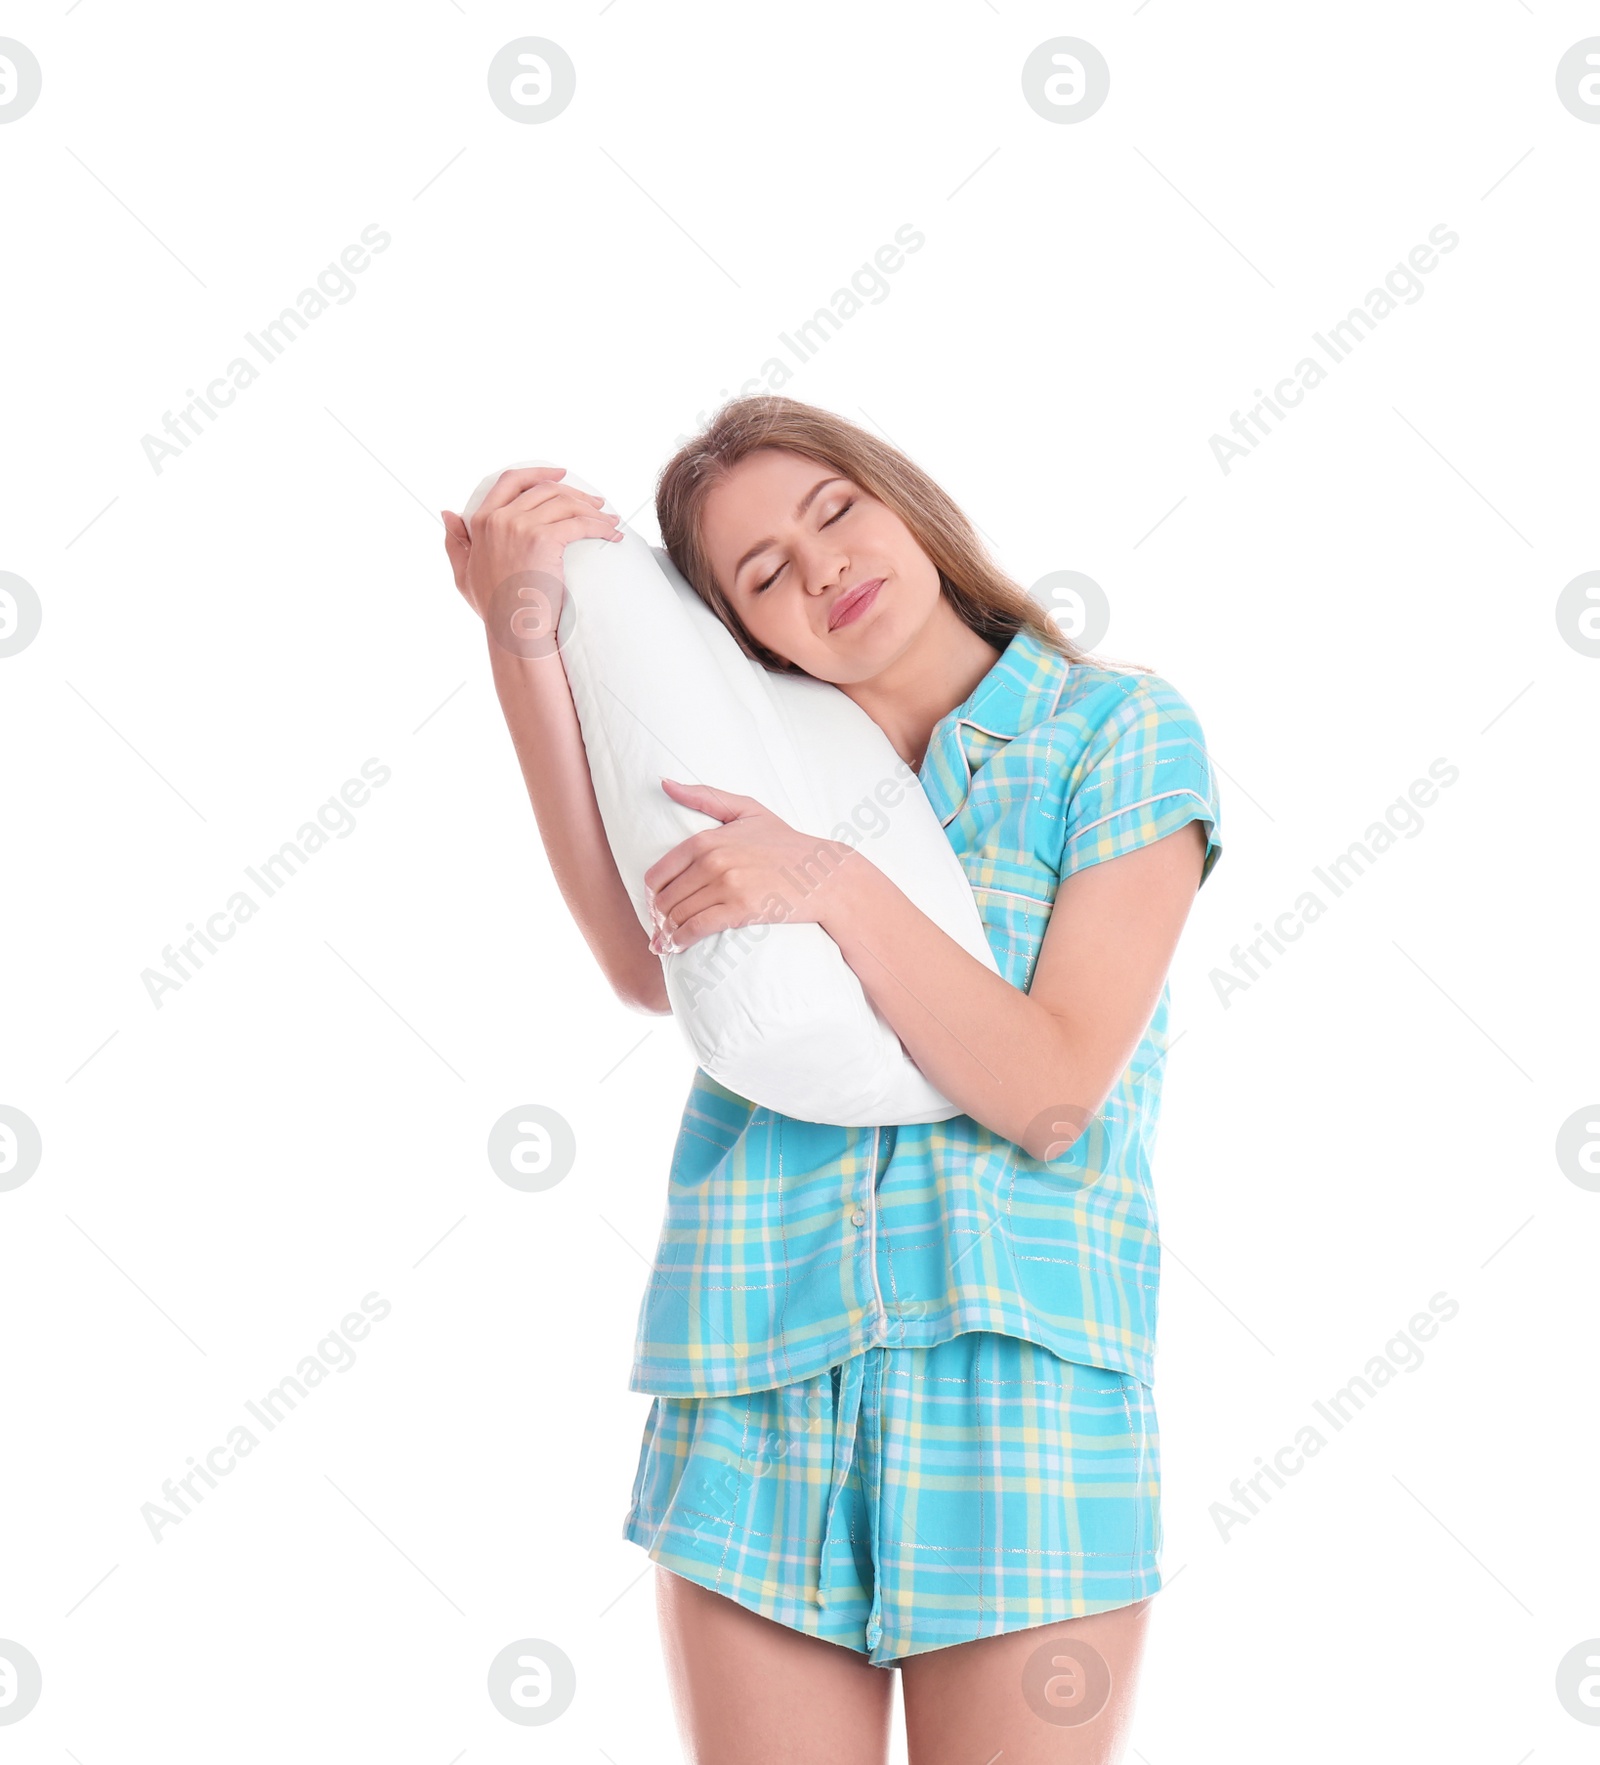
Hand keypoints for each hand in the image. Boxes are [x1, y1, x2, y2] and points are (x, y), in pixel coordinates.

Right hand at [439, 465, 622, 656]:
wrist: (513, 631)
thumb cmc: (493, 610)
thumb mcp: (463, 573)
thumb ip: (455, 541)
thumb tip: (447, 513)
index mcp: (481, 521)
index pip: (511, 480)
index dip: (538, 472)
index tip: (561, 473)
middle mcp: (500, 518)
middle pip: (544, 489)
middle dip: (575, 493)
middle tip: (597, 504)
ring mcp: (520, 526)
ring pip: (565, 503)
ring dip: (592, 510)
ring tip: (609, 521)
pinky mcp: (543, 539)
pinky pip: (580, 523)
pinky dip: (600, 527)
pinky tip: (613, 536)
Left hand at [642, 779, 859, 952]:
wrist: (822, 874)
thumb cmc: (785, 843)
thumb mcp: (746, 810)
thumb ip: (704, 797)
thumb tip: (664, 783)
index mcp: (707, 839)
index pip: (659, 873)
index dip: (651, 895)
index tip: (655, 907)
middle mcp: (713, 861)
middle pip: (665, 899)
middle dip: (658, 919)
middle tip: (659, 931)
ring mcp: (726, 885)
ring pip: (678, 916)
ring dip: (666, 934)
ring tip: (665, 944)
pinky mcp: (740, 909)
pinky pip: (696, 929)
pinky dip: (680, 942)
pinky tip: (676, 949)